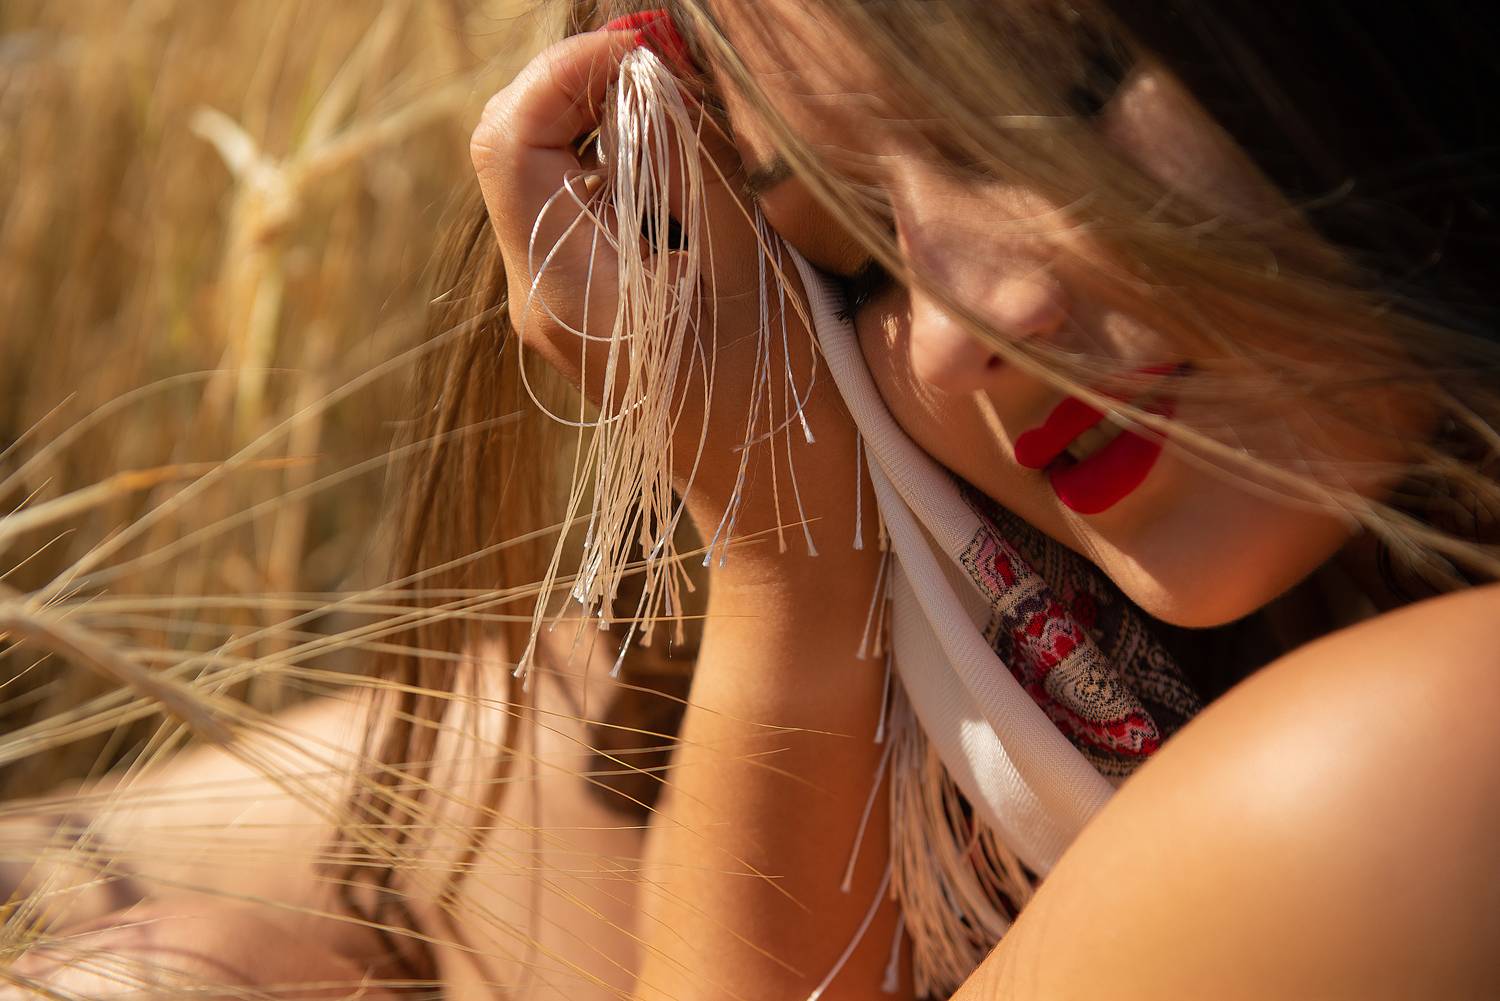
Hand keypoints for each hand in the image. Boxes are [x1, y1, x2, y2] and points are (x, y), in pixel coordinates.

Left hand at [469, 30, 862, 561]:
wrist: (778, 507)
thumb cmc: (776, 404)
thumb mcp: (749, 267)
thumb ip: (697, 157)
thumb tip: (665, 63)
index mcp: (562, 285)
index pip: (508, 137)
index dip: (569, 70)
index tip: (652, 49)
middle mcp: (541, 290)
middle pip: (518, 144)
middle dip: (588, 86)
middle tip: (674, 67)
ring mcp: (563, 300)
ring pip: (553, 169)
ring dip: (612, 121)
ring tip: (693, 119)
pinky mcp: (594, 304)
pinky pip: (588, 206)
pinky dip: (631, 165)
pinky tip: (693, 177)